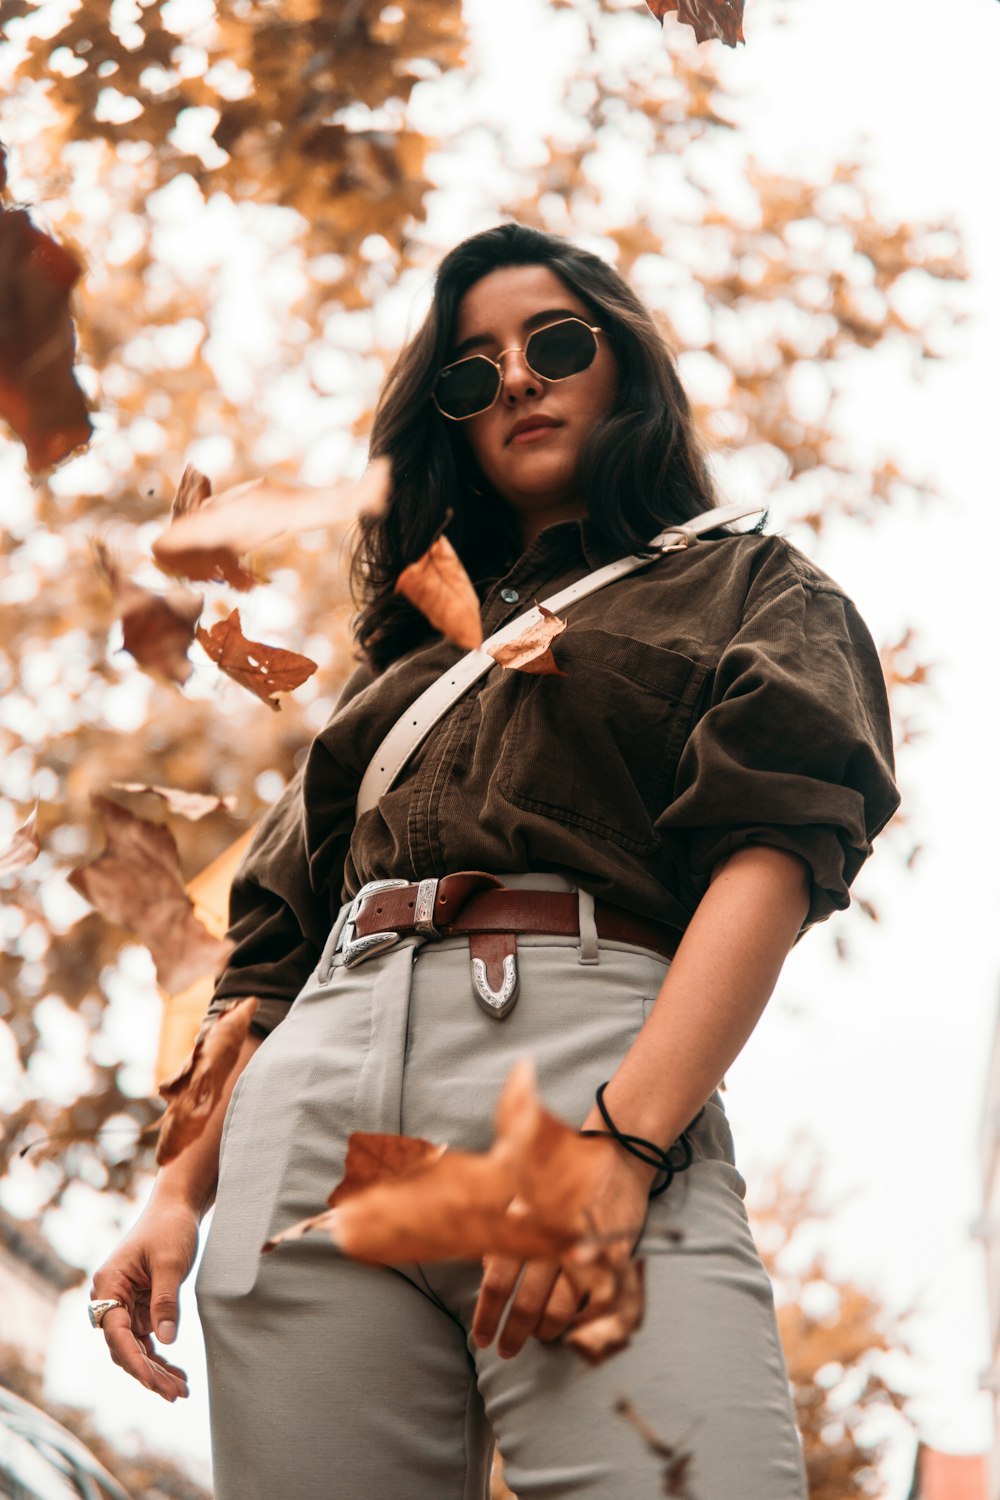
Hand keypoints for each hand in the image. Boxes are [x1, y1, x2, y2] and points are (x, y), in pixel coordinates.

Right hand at [90, 1195, 200, 1401]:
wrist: (176, 1207)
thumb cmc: (170, 1228)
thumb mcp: (171, 1263)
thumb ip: (166, 1302)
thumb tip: (166, 1343)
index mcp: (108, 1285)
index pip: (117, 1335)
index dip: (135, 1362)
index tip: (154, 1383)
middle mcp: (111, 1298)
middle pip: (124, 1347)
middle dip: (149, 1373)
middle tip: (176, 1395)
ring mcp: (125, 1304)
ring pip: (136, 1348)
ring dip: (157, 1370)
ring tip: (181, 1391)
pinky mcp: (140, 1306)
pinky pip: (147, 1339)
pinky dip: (161, 1356)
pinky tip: (178, 1375)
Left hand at [471, 1144, 654, 1359]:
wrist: (619, 1155)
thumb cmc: (565, 1173)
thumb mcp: (526, 1188)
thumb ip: (505, 1227)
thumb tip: (485, 1269)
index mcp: (525, 1219)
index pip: (499, 1279)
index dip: (488, 1314)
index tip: (482, 1337)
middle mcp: (553, 1237)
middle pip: (527, 1302)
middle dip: (514, 1332)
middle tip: (507, 1348)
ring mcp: (587, 1250)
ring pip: (560, 1310)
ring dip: (546, 1330)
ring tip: (538, 1335)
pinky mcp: (616, 1258)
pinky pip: (597, 1305)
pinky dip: (584, 1321)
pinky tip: (574, 1325)